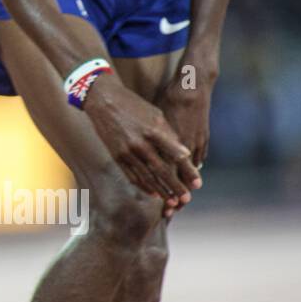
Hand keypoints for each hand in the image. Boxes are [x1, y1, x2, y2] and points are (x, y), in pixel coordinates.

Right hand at [83, 73, 201, 217]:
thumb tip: (183, 153)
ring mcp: (127, 151)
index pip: (176, 156)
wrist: (103, 100)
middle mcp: (140, 143)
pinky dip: (143, 186)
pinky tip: (153, 193)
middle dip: (176, 187)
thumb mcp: (156, 114)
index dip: (188, 171)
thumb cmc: (133, 104)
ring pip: (147, 177)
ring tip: (173, 201)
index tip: (197, 183)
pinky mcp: (116, 156)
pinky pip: (132, 175)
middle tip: (187, 198)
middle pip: (162, 170)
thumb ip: (168, 134)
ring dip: (161, 191)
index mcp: (154, 130)